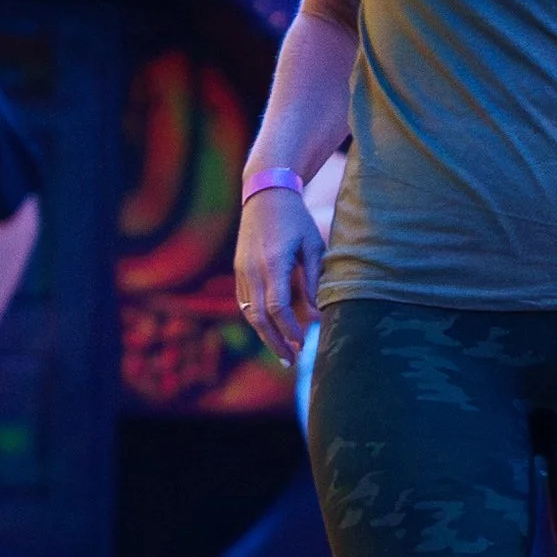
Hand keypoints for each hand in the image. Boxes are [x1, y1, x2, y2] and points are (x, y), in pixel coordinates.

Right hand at [235, 188, 322, 365]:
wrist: (264, 195)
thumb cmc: (295, 219)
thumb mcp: (312, 245)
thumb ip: (315, 280)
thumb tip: (318, 314)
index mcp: (273, 263)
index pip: (278, 306)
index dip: (289, 328)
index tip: (302, 343)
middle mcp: (252, 269)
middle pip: (258, 316)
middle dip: (275, 342)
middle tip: (291, 361)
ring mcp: (241, 270)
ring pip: (249, 312)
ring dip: (265, 335)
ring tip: (283, 353)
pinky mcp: (238, 270)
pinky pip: (245, 302)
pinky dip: (257, 320)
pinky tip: (271, 331)